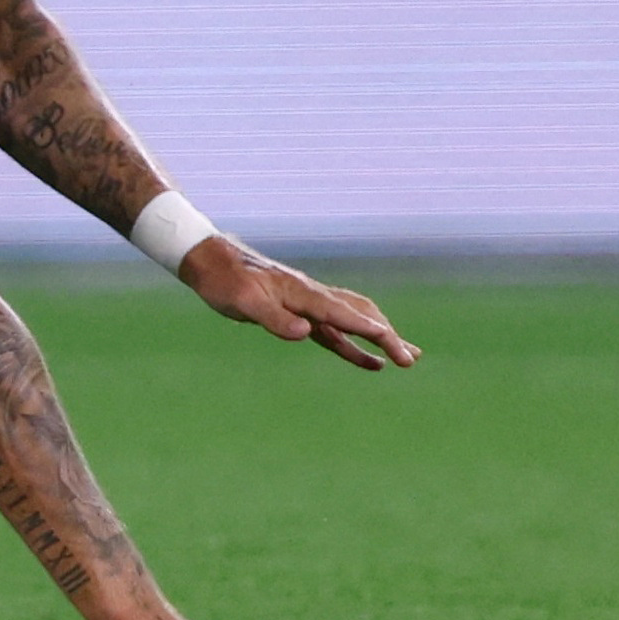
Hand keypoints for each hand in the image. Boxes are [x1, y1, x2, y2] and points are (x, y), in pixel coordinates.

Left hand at [181, 238, 419, 370]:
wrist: (208, 259)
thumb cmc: (224, 281)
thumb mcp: (243, 302)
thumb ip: (275, 319)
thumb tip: (307, 333)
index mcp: (303, 294)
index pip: (347, 316)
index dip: (374, 334)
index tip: (398, 351)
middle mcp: (311, 296)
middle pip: (360, 315)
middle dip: (387, 337)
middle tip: (411, 360)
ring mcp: (306, 302)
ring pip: (353, 320)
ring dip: (378, 338)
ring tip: (404, 357)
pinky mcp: (297, 311)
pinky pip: (334, 330)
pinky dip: (352, 344)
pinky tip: (366, 359)